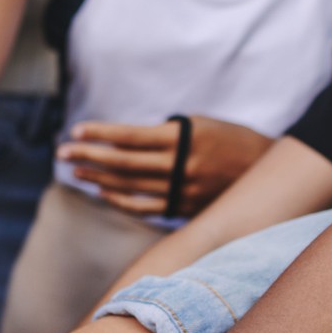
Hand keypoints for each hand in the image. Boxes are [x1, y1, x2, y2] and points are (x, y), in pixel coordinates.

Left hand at [56, 116, 270, 216]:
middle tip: (62, 152)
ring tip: (76, 170)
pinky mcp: (187, 207)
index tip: (75, 131)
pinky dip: (121, 200)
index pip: (130, 136)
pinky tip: (103, 192)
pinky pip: (146, 208)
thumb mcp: (202, 125)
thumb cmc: (232, 139)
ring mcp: (183, 190)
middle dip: (89, 156)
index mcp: (183, 138)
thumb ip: (167, 134)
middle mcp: (181, 165)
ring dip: (99, 179)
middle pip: (124, 163)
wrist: (270, 170)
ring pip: (130, 186)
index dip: (101, 134)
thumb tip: (128, 141)